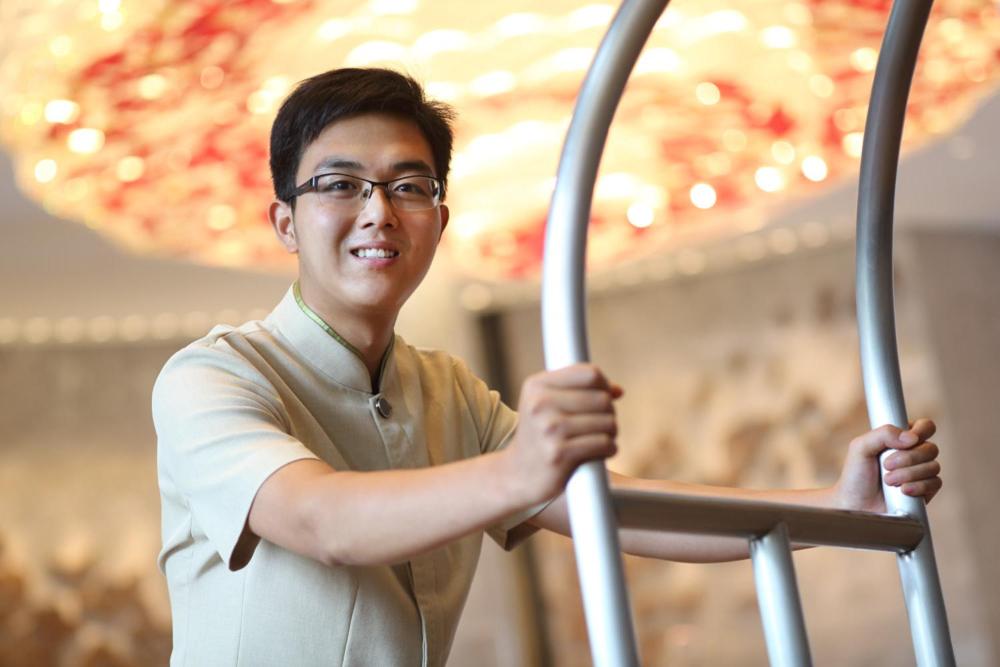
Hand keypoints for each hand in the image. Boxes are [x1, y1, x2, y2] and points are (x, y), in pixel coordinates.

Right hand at [503, 364, 620, 505]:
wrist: (517, 474)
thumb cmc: (539, 434)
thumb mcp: (547, 405)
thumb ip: (580, 392)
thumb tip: (618, 390)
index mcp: (537, 385)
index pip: (589, 374)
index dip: (604, 385)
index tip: (602, 398)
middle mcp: (540, 404)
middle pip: (602, 399)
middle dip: (609, 412)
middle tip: (601, 423)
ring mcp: (549, 429)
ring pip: (607, 422)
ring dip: (611, 432)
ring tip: (601, 437)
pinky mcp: (560, 454)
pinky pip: (603, 443)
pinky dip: (610, 448)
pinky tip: (602, 451)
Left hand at [832, 418, 941, 512]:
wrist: (856, 505)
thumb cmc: (856, 475)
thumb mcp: (860, 448)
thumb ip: (883, 434)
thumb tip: (912, 437)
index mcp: (900, 439)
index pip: (925, 427)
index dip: (922, 430)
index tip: (909, 440)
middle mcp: (914, 454)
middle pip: (930, 448)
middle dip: (908, 458)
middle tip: (886, 465)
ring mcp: (921, 473)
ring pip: (933, 466)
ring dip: (909, 474)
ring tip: (888, 481)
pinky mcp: (925, 491)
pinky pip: (935, 484)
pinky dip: (918, 486)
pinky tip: (903, 491)